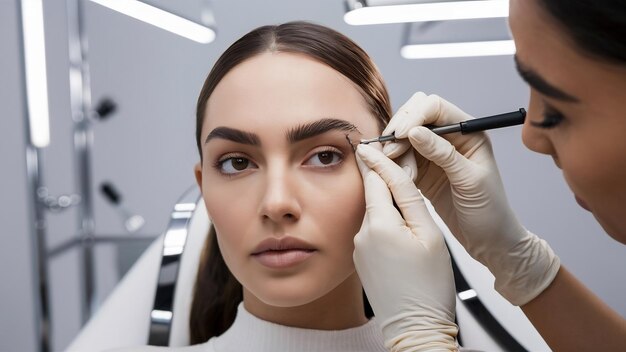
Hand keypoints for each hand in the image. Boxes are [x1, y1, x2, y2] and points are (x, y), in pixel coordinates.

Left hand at [354, 143, 457, 351]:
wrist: (415, 327)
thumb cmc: (428, 286)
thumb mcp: (429, 235)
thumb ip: (411, 200)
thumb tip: (395, 175)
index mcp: (379, 224)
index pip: (374, 179)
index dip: (376, 159)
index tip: (368, 141)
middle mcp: (362, 234)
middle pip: (374, 197)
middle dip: (385, 184)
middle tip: (398, 170)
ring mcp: (359, 249)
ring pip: (374, 215)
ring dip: (388, 209)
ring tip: (410, 219)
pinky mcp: (361, 260)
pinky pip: (372, 233)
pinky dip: (385, 228)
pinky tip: (401, 240)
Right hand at [382, 92, 559, 305]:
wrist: (490, 242)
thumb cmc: (490, 212)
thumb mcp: (470, 180)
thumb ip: (444, 154)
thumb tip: (415, 131)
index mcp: (468, 133)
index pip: (435, 107)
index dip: (414, 116)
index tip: (399, 135)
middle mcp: (450, 138)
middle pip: (415, 115)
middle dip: (399, 129)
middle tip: (389, 152)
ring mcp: (434, 153)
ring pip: (404, 136)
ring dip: (395, 149)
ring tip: (398, 171)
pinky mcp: (422, 170)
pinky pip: (400, 157)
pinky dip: (393, 163)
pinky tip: (395, 176)